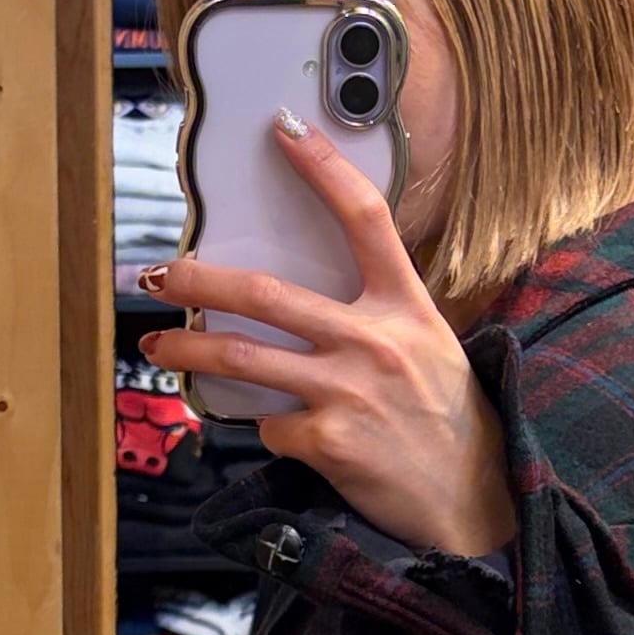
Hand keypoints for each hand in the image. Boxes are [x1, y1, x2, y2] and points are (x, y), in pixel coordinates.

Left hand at [140, 119, 518, 557]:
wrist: (473, 504)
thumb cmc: (449, 424)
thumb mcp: (431, 350)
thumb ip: (377, 319)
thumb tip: (303, 306)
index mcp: (407, 307)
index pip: (365, 218)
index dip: (322, 168)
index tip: (283, 130)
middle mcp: (375, 340)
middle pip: (265, 292)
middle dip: (198, 279)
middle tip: (160, 273)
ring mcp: (349, 391)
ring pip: (242, 356)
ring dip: (188, 348)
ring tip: (160, 344)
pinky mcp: (327, 442)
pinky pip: (268, 426)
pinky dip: (268, 430)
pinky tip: (288, 438)